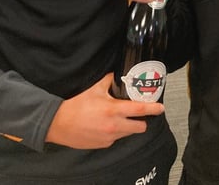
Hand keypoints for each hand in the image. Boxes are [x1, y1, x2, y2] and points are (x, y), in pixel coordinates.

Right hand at [45, 73, 164, 148]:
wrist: (57, 123)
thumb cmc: (74, 105)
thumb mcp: (94, 88)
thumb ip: (109, 80)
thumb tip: (118, 74)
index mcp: (114, 110)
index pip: (141, 110)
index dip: (153, 109)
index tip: (160, 107)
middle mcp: (114, 126)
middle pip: (140, 127)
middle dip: (141, 120)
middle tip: (136, 113)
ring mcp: (109, 138)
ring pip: (128, 133)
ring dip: (128, 126)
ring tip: (117, 118)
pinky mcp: (103, 145)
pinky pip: (115, 139)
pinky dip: (115, 132)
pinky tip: (105, 125)